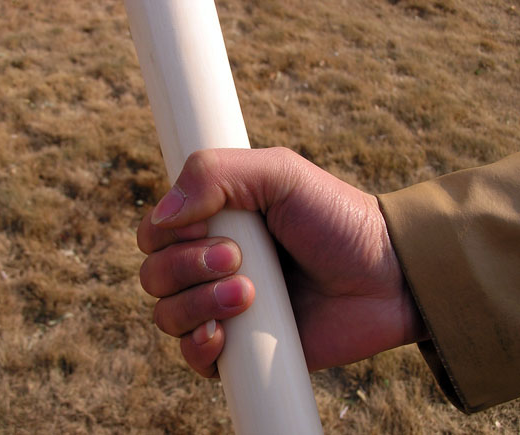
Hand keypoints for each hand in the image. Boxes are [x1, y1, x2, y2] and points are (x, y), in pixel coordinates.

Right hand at [137, 147, 427, 376]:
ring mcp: (224, 308)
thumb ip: (215, 173)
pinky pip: (192, 357)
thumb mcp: (280, 172)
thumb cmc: (336, 217)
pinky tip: (224, 334)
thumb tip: (161, 217)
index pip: (155, 232)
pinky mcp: (242, 348)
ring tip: (250, 293)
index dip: (165, 234)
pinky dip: (198, 347)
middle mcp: (212, 265)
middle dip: (187, 267)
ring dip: (198, 303)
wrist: (387, 275)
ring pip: (167, 315)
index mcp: (215, 222)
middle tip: (238, 258)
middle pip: (154, 275)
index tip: (208, 225)